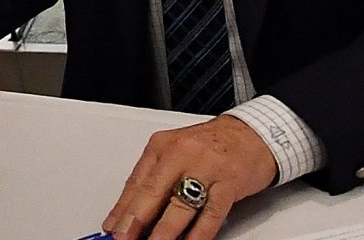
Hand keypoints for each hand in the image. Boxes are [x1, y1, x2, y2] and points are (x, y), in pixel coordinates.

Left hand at [102, 115, 276, 239]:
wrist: (252, 134)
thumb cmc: (212, 146)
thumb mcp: (176, 154)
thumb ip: (154, 180)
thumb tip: (130, 214)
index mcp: (164, 145)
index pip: (136, 181)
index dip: (122, 209)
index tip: (111, 229)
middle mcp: (183, 153)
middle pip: (154, 191)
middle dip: (135, 220)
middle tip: (123, 238)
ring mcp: (207, 167)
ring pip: (180, 205)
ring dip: (163, 232)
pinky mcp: (229, 182)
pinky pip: (210, 214)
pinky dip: (197, 234)